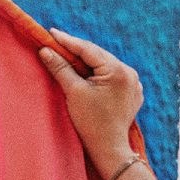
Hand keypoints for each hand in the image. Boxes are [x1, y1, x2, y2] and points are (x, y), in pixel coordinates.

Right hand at [38, 29, 143, 175]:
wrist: (109, 148)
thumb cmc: (90, 121)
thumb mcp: (73, 91)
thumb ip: (60, 68)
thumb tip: (45, 50)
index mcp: (118, 70)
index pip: (88, 50)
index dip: (68, 41)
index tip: (51, 32)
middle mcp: (130, 73)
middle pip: (98, 55)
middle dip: (77, 50)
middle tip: (56, 41)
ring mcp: (134, 83)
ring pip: (105, 64)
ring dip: (88, 61)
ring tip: (68, 54)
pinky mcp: (133, 92)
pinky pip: (113, 76)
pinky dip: (99, 72)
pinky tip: (86, 72)